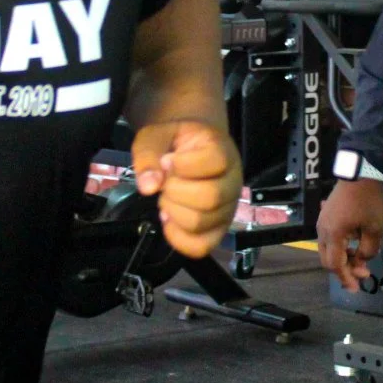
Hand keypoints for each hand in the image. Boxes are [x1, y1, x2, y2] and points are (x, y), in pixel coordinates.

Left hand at [131, 119, 240, 258]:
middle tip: (166, 183)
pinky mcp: (217, 231)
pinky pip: (201, 247)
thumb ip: (149, 154)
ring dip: (173, 212)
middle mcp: (233, 182)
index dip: (182, 164)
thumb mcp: (156, 136)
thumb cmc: (175, 143)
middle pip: (209, 197)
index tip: (168, 160)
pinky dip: (177, 237)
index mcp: (223, 151)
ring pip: (201, 223)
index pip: (215, 161)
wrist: (189, 151)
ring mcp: (227, 209)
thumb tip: (149, 187)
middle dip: (174, 191)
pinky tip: (169, 220)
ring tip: (168, 198)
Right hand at [317, 178, 382, 291]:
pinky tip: (354, 243)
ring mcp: (322, 221)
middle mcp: (322, 231)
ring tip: (360, 257)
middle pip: (328, 259)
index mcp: (333, 235)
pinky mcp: (326, 215)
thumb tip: (361, 259)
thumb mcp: (375, 229)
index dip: (345, 278)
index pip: (335, 265)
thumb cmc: (369, 201)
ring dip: (343, 257)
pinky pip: (330, 237)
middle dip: (344, 270)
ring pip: (328, 249)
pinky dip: (340, 246)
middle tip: (363, 273)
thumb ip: (368, 251)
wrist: (361, 173)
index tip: (356, 288)